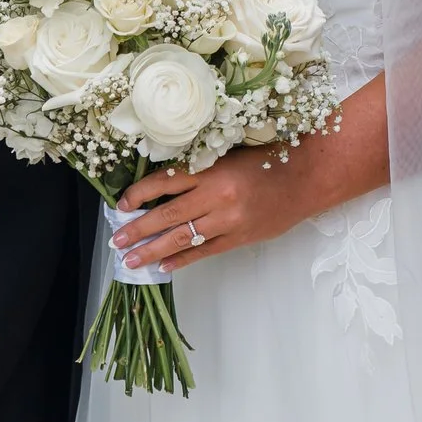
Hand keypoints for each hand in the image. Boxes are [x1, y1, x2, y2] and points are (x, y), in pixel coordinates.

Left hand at [109, 151, 323, 273]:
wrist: (305, 179)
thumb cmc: (267, 162)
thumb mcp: (229, 156)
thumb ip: (200, 170)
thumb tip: (163, 187)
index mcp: (211, 169)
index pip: (165, 181)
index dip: (140, 194)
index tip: (122, 205)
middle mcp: (216, 195)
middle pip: (168, 214)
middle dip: (138, 229)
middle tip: (117, 240)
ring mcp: (227, 220)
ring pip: (182, 236)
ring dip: (153, 249)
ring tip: (131, 259)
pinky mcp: (239, 238)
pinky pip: (204, 251)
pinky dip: (182, 259)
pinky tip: (163, 265)